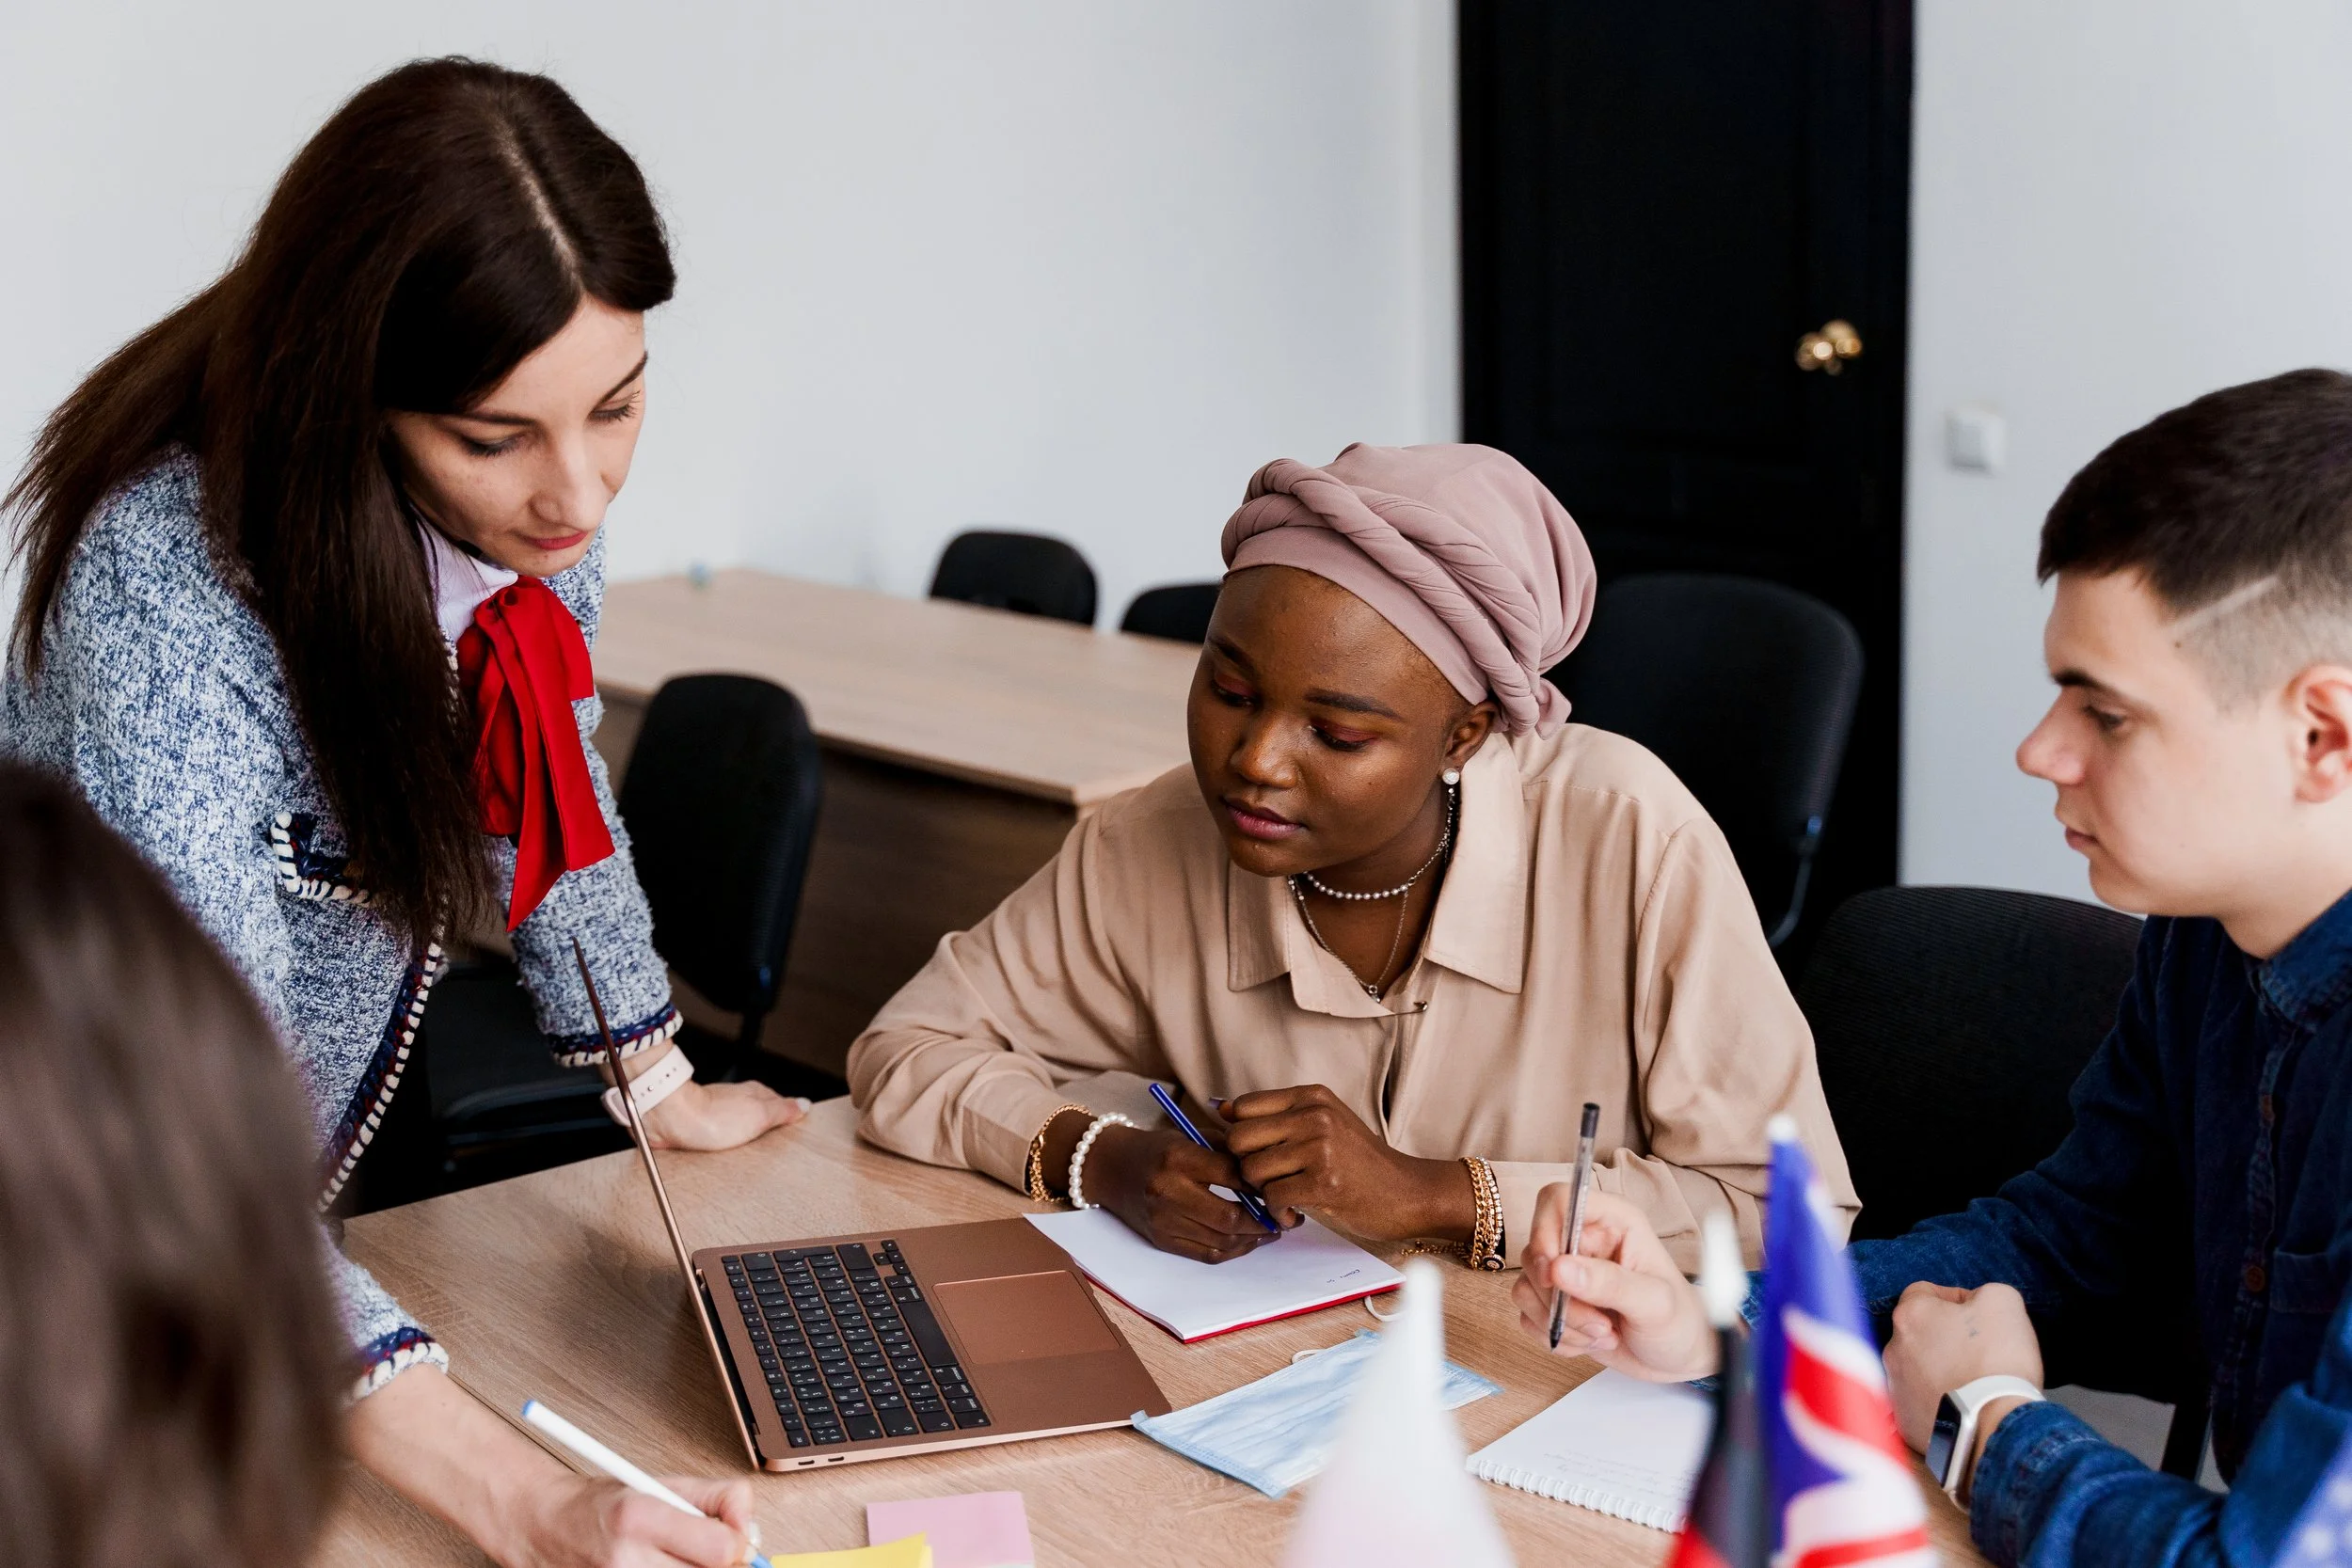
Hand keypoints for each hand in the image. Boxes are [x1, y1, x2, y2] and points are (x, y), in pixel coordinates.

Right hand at [346, 1365, 760, 1567]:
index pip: (720, 1549)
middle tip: (706, 1554)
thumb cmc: (597, 1503)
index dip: (738, 1545)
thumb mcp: (657, 1483)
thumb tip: (749, 1525)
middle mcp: (625, 1559)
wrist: (538, 1525)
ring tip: (674, 1559)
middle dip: (716, 1565)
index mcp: (640, 1516)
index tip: (736, 1540)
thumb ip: (713, 1499)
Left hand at [642, 1078, 806, 1151]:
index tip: (795, 1130)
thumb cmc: (713, 1118)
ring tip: (753, 1150)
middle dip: (768, 1127)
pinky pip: (722, 1131)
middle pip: (761, 1112)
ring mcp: (719, 1110)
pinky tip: (728, 1149)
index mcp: (756, 1094)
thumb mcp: (760, 1115)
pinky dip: (728, 1139)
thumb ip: (783, 1111)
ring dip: (747, 1134)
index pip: (781, 1104)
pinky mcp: (701, 1123)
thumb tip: (804, 1105)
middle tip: (776, 1144)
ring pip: (741, 1121)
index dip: (788, 1117)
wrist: (672, 1119)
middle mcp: (738, 1099)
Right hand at [1080, 1123, 1281, 1263]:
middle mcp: (1168, 1191)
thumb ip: (1228, 1150)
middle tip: (1284, 1217)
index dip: (1262, 1185)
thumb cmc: (1157, 1149)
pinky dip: (1232, 1250)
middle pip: (1229, 1217)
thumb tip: (1271, 1170)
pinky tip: (1247, 1241)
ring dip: (1253, 1240)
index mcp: (1178, 1158)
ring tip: (1271, 1230)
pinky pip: (1206, 1254)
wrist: (1109, 1168)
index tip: (1280, 1187)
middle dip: (1264, 1221)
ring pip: (1221, 1241)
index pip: (1233, 1176)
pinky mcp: (1161, 1239)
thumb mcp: (1191, 1136)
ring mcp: (1163, 1220)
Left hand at [1219, 1084, 1467, 1242]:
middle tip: (1268, 1180)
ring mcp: (1320, 1148)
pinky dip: (1278, 1212)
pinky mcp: (1324, 1182)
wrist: (1408, 1191)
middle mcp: (1314, 1116)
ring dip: (1262, 1193)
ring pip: (1251, 1171)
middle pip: (1238, 1138)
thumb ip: (1277, 1116)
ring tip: (1286, 1197)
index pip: (1242, 1107)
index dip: (1238, 1135)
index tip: (1254, 1155)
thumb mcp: (1324, 1123)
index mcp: (1311, 1097)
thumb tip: (1221, 1107)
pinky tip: (1296, 1212)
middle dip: (1245, 1166)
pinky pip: (1272, 1198)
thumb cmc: (1361, 1161)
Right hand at [1511, 1187, 1716, 1383]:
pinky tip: (1589, 1342)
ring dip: (1561, 1322)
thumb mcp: (1654, 1302)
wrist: (1679, 1358)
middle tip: (1600, 1323)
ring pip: (1527, 1287)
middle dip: (1560, 1298)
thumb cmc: (1679, 1320)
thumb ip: (1609, 1283)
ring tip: (1603, 1333)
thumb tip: (1559, 1269)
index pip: (1558, 1200)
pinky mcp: (1556, 1303)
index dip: (1544, 1231)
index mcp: (1612, 1222)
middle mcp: (1584, 1242)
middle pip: (1536, 1252)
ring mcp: (1567, 1274)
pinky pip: (1528, 1316)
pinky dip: (1555, 1336)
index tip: (1553, 1274)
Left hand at [1883, 1281, 2042, 1454]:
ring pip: (1918, 1369)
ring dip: (1941, 1370)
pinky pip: (1921, 1404)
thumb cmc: (1997, 1362)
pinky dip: (1940, 1402)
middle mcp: (1893, 1350)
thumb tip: (1976, 1303)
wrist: (1994, 1427)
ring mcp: (1896, 1388)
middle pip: (1919, 1333)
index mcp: (1910, 1316)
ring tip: (1974, 1381)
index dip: (1955, 1298)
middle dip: (1946, 1336)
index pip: (1924, 1293)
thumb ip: (1984, 1292)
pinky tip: (1965, 1405)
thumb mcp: (2003, 1302)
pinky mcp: (1906, 1422)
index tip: (1977, 1315)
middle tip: (1979, 1350)